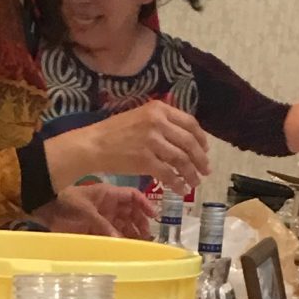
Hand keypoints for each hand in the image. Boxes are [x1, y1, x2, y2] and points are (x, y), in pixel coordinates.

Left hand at [44, 181, 155, 238]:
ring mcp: (103, 218)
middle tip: (147, 236)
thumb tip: (119, 240)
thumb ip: (102, 224)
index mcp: (109, 194)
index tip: (154, 215)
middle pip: (131, 213)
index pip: (132, 196)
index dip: (144, 204)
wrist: (46, 210)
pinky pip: (111, 236)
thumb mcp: (86, 210)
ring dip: (131, 234)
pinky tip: (125, 248)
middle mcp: (109, 206)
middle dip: (140, 223)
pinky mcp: (95, 230)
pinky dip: (118, 241)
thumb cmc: (66, 203)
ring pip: (123, 226)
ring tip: (140, 244)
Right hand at [48, 99, 208, 199]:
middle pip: (189, 142)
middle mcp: (158, 122)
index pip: (190, 123)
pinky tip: (181, 189)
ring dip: (192, 173)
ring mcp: (152, 141)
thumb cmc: (114, 132)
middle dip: (200, 159)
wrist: (93, 144)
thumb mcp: (140, 116)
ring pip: (181, 159)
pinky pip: (168, 173)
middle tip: (205, 170)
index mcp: (158, 109)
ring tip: (195, 182)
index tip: (205, 150)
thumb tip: (182, 138)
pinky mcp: (145, 160)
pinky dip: (178, 183)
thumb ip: (161, 122)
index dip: (201, 139)